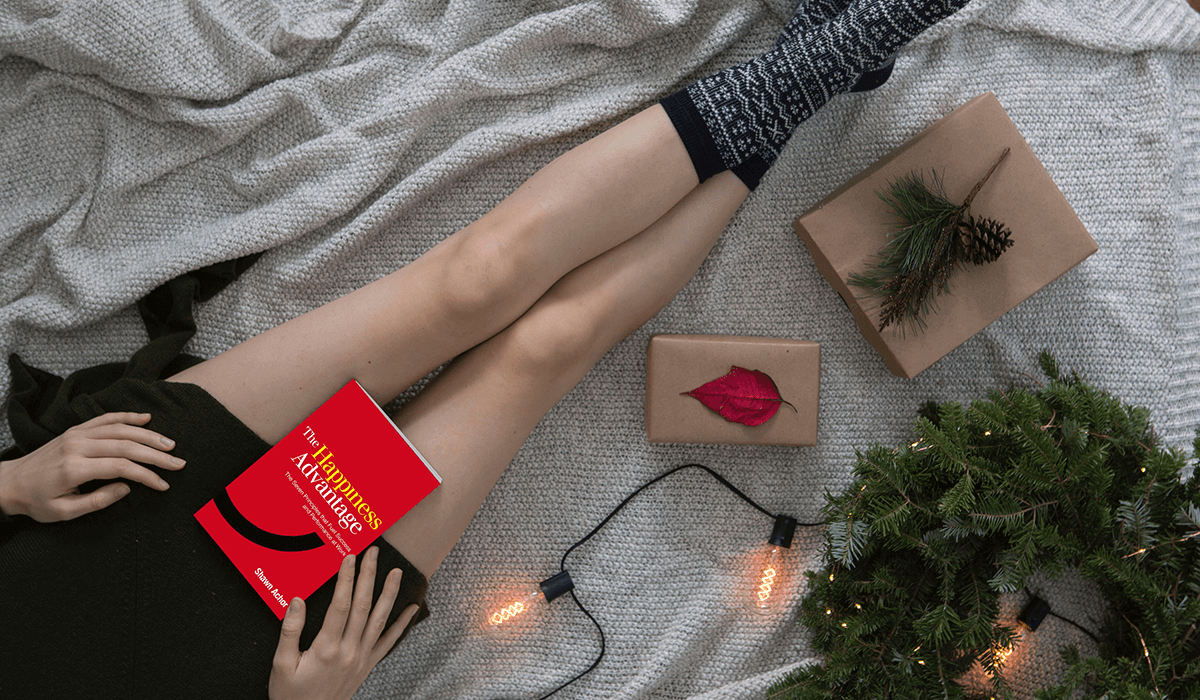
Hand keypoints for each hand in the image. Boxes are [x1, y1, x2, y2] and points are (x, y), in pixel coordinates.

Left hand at [0, 412, 182, 521]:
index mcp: (74, 468)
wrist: (9, 482)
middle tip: (178, 463)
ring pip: (120, 429)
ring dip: (148, 435)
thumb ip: (97, 501)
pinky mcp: (75, 429)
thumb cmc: (36, 501)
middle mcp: (77, 446)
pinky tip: (146, 418)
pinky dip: (128, 416)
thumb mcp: (64, 512)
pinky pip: (105, 418)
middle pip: (126, 445)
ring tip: (170, 444)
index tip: (163, 485)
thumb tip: (127, 488)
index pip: (121, 467)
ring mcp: (76, 434)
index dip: (147, 475)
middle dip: (156, 454)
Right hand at [270, 547, 417, 699]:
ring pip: (379, 619)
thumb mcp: (281, 664)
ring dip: (389, 593)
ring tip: (396, 572)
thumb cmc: (291, 694)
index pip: (340, 604)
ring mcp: (361, 658)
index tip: (349, 557)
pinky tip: (412, 609)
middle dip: (368, 576)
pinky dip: (402, 625)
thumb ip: (290, 631)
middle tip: (373, 553)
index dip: (346, 578)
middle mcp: (348, 650)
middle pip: (362, 605)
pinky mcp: (367, 665)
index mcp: (326, 648)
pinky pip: (388, 642)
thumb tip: (297, 600)